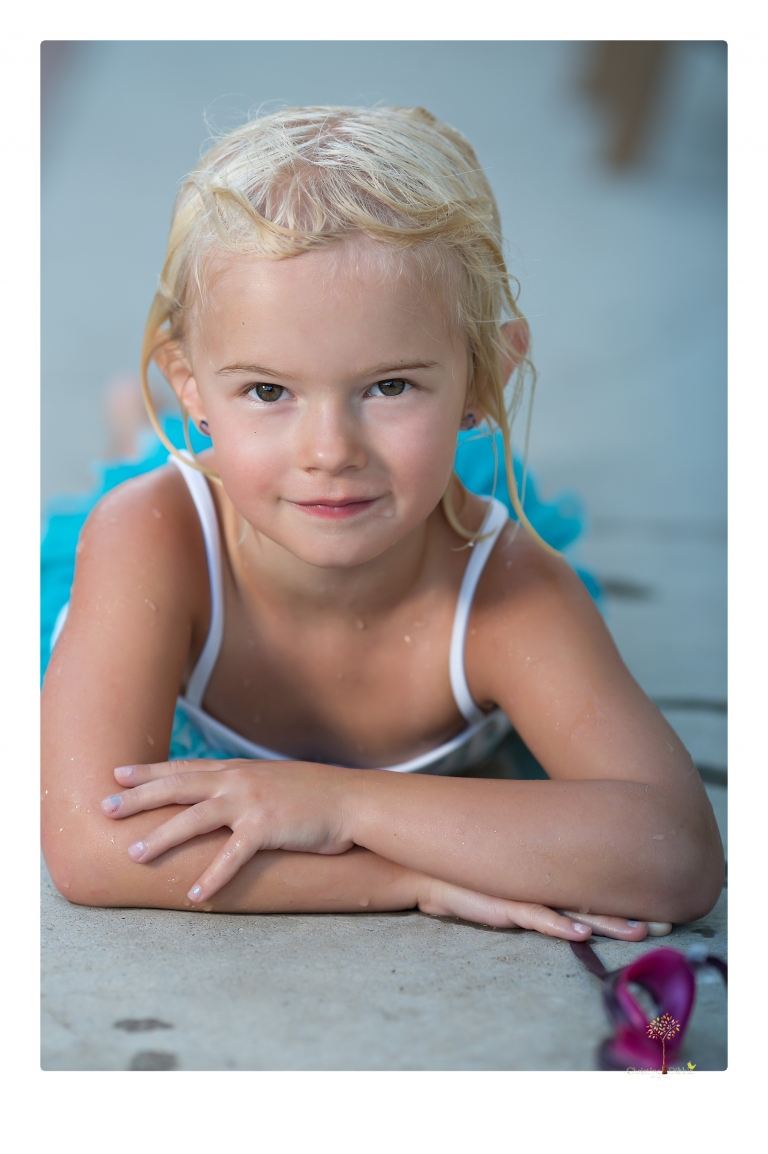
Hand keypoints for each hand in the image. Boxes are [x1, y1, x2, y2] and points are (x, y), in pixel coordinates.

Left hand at [101, 758, 356, 901]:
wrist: (353, 800)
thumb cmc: (316, 796)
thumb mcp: (274, 782)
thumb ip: (245, 788)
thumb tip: (222, 799)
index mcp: (238, 771)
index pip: (184, 769)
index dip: (149, 771)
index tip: (118, 773)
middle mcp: (239, 781)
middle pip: (177, 787)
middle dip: (139, 797)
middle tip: (105, 807)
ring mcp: (252, 802)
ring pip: (195, 818)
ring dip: (162, 836)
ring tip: (134, 854)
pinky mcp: (268, 827)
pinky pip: (233, 855)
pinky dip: (213, 876)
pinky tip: (195, 894)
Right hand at [418, 877, 668, 941]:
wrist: (425, 870)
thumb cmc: (467, 878)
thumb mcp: (506, 884)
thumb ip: (534, 892)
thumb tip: (565, 905)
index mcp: (545, 877)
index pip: (594, 887)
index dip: (626, 899)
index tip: (658, 911)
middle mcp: (540, 881)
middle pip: (594, 898)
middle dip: (630, 912)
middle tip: (665, 923)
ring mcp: (523, 891)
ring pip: (573, 908)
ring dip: (606, 922)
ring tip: (638, 931)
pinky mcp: (502, 903)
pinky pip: (535, 916)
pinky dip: (558, 926)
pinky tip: (579, 934)